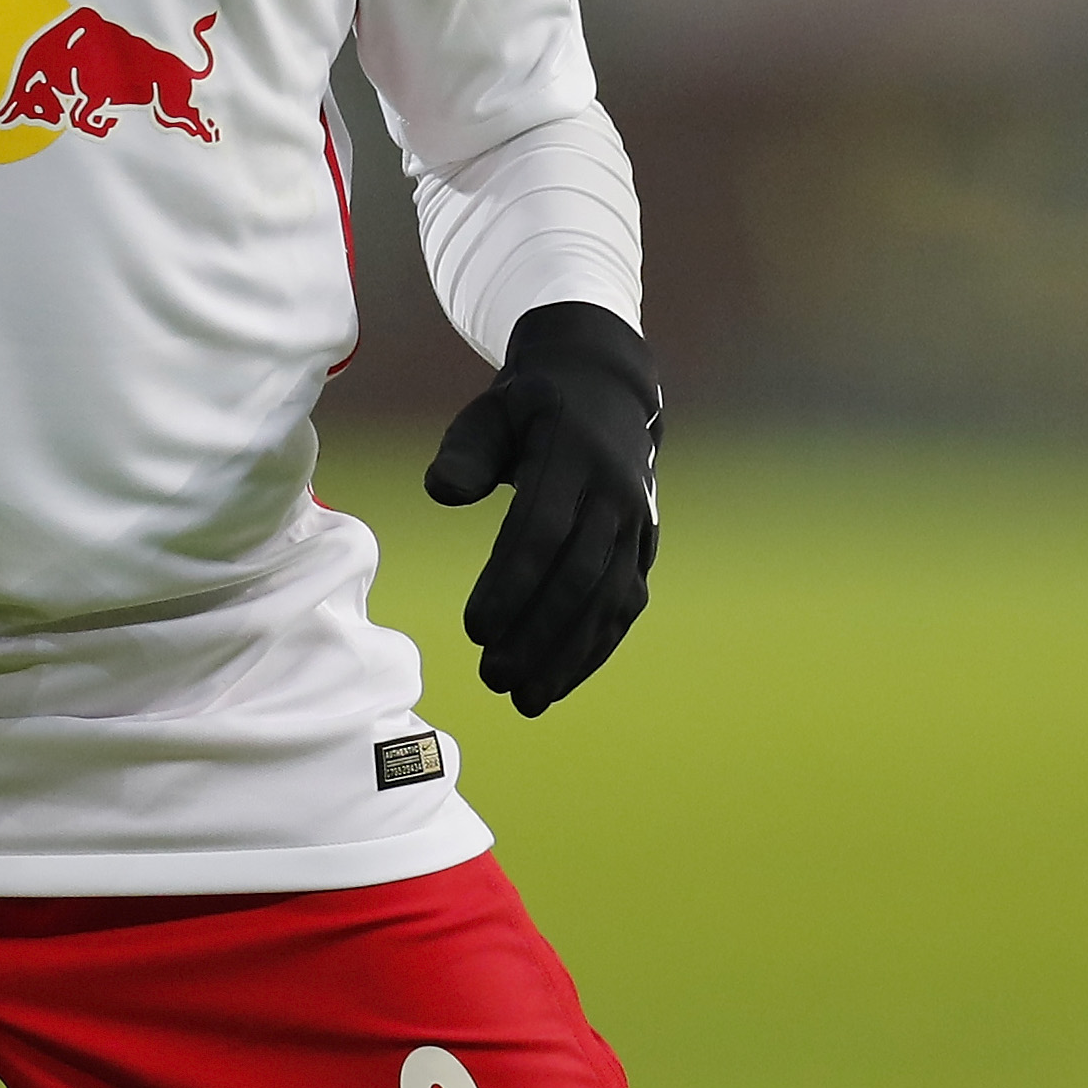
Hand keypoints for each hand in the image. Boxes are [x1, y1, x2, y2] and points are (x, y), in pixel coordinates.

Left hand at [423, 300, 660, 716]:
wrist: (607, 389)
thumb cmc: (529, 409)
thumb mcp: (489, 412)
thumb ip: (464, 452)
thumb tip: (442, 492)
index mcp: (574, 452)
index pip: (542, 529)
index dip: (511, 584)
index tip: (474, 630)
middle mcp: (616, 490)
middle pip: (578, 575)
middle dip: (536, 633)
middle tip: (491, 677)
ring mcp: (638, 521)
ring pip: (608, 598)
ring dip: (569, 654)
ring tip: (525, 699)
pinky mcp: (645, 546)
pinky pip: (625, 605)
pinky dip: (595, 648)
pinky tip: (559, 683)